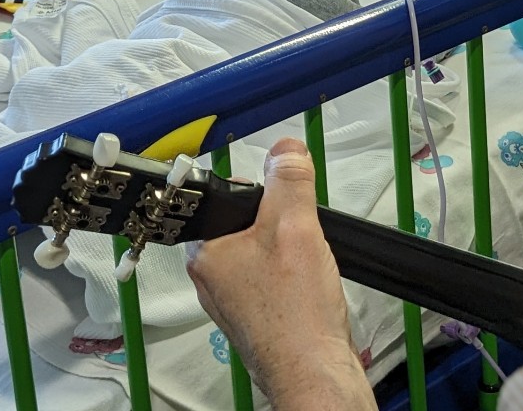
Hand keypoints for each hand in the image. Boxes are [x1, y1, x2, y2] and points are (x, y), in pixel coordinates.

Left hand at [186, 138, 375, 409]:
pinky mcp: (258, 314)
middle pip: (248, 220)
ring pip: (263, 247)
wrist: (315, 373)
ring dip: (290, 244)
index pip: (224, 195)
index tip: (283, 196)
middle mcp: (213, 276)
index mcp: (206, 252)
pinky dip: (293, 270)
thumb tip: (285, 149)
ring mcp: (235, 298)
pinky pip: (273, 274)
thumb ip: (289, 180)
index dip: (258, 188)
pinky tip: (309, 280)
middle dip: (281, 218)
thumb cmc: (296, 312)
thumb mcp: (295, 227)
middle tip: (300, 232)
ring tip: (305, 260)